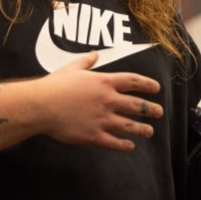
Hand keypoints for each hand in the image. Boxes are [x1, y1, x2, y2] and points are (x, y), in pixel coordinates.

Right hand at [37, 51, 162, 151]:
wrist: (41, 105)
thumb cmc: (55, 85)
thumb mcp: (73, 68)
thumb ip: (87, 61)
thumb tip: (95, 54)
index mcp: (104, 82)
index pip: (133, 82)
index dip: (147, 85)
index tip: (156, 88)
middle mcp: (108, 100)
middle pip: (137, 105)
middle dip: (150, 109)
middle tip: (159, 112)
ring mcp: (102, 119)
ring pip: (129, 126)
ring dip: (142, 129)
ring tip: (149, 131)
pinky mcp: (94, 136)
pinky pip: (114, 142)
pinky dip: (124, 145)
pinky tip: (129, 146)